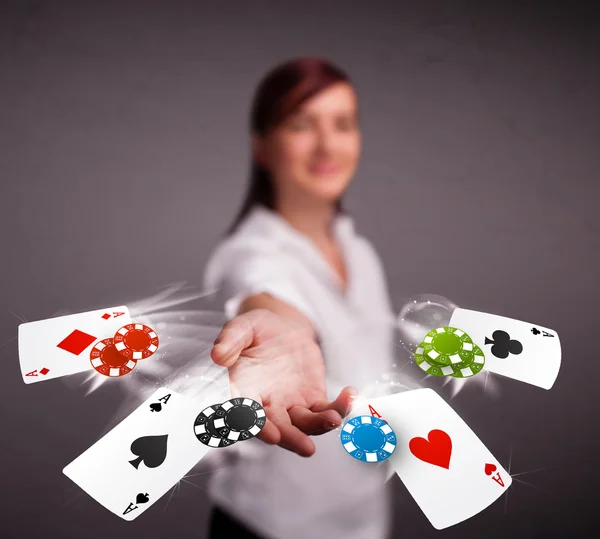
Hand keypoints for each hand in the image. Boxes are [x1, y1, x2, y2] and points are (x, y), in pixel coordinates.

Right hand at [210, 308, 355, 456]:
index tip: (272, 435)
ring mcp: (291, 405)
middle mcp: (266, 405)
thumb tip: (217, 355)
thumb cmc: (256, 329)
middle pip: (279, 428)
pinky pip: (326, 409)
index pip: (246, 414)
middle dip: (292, 439)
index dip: (257, 426)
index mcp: (244, 391)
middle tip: (307, 448)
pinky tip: (350, 394)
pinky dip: (339, 407)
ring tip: (335, 418)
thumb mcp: (243, 326)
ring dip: (320, 426)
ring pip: (305, 424)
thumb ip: (231, 339)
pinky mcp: (312, 400)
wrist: (281, 329)